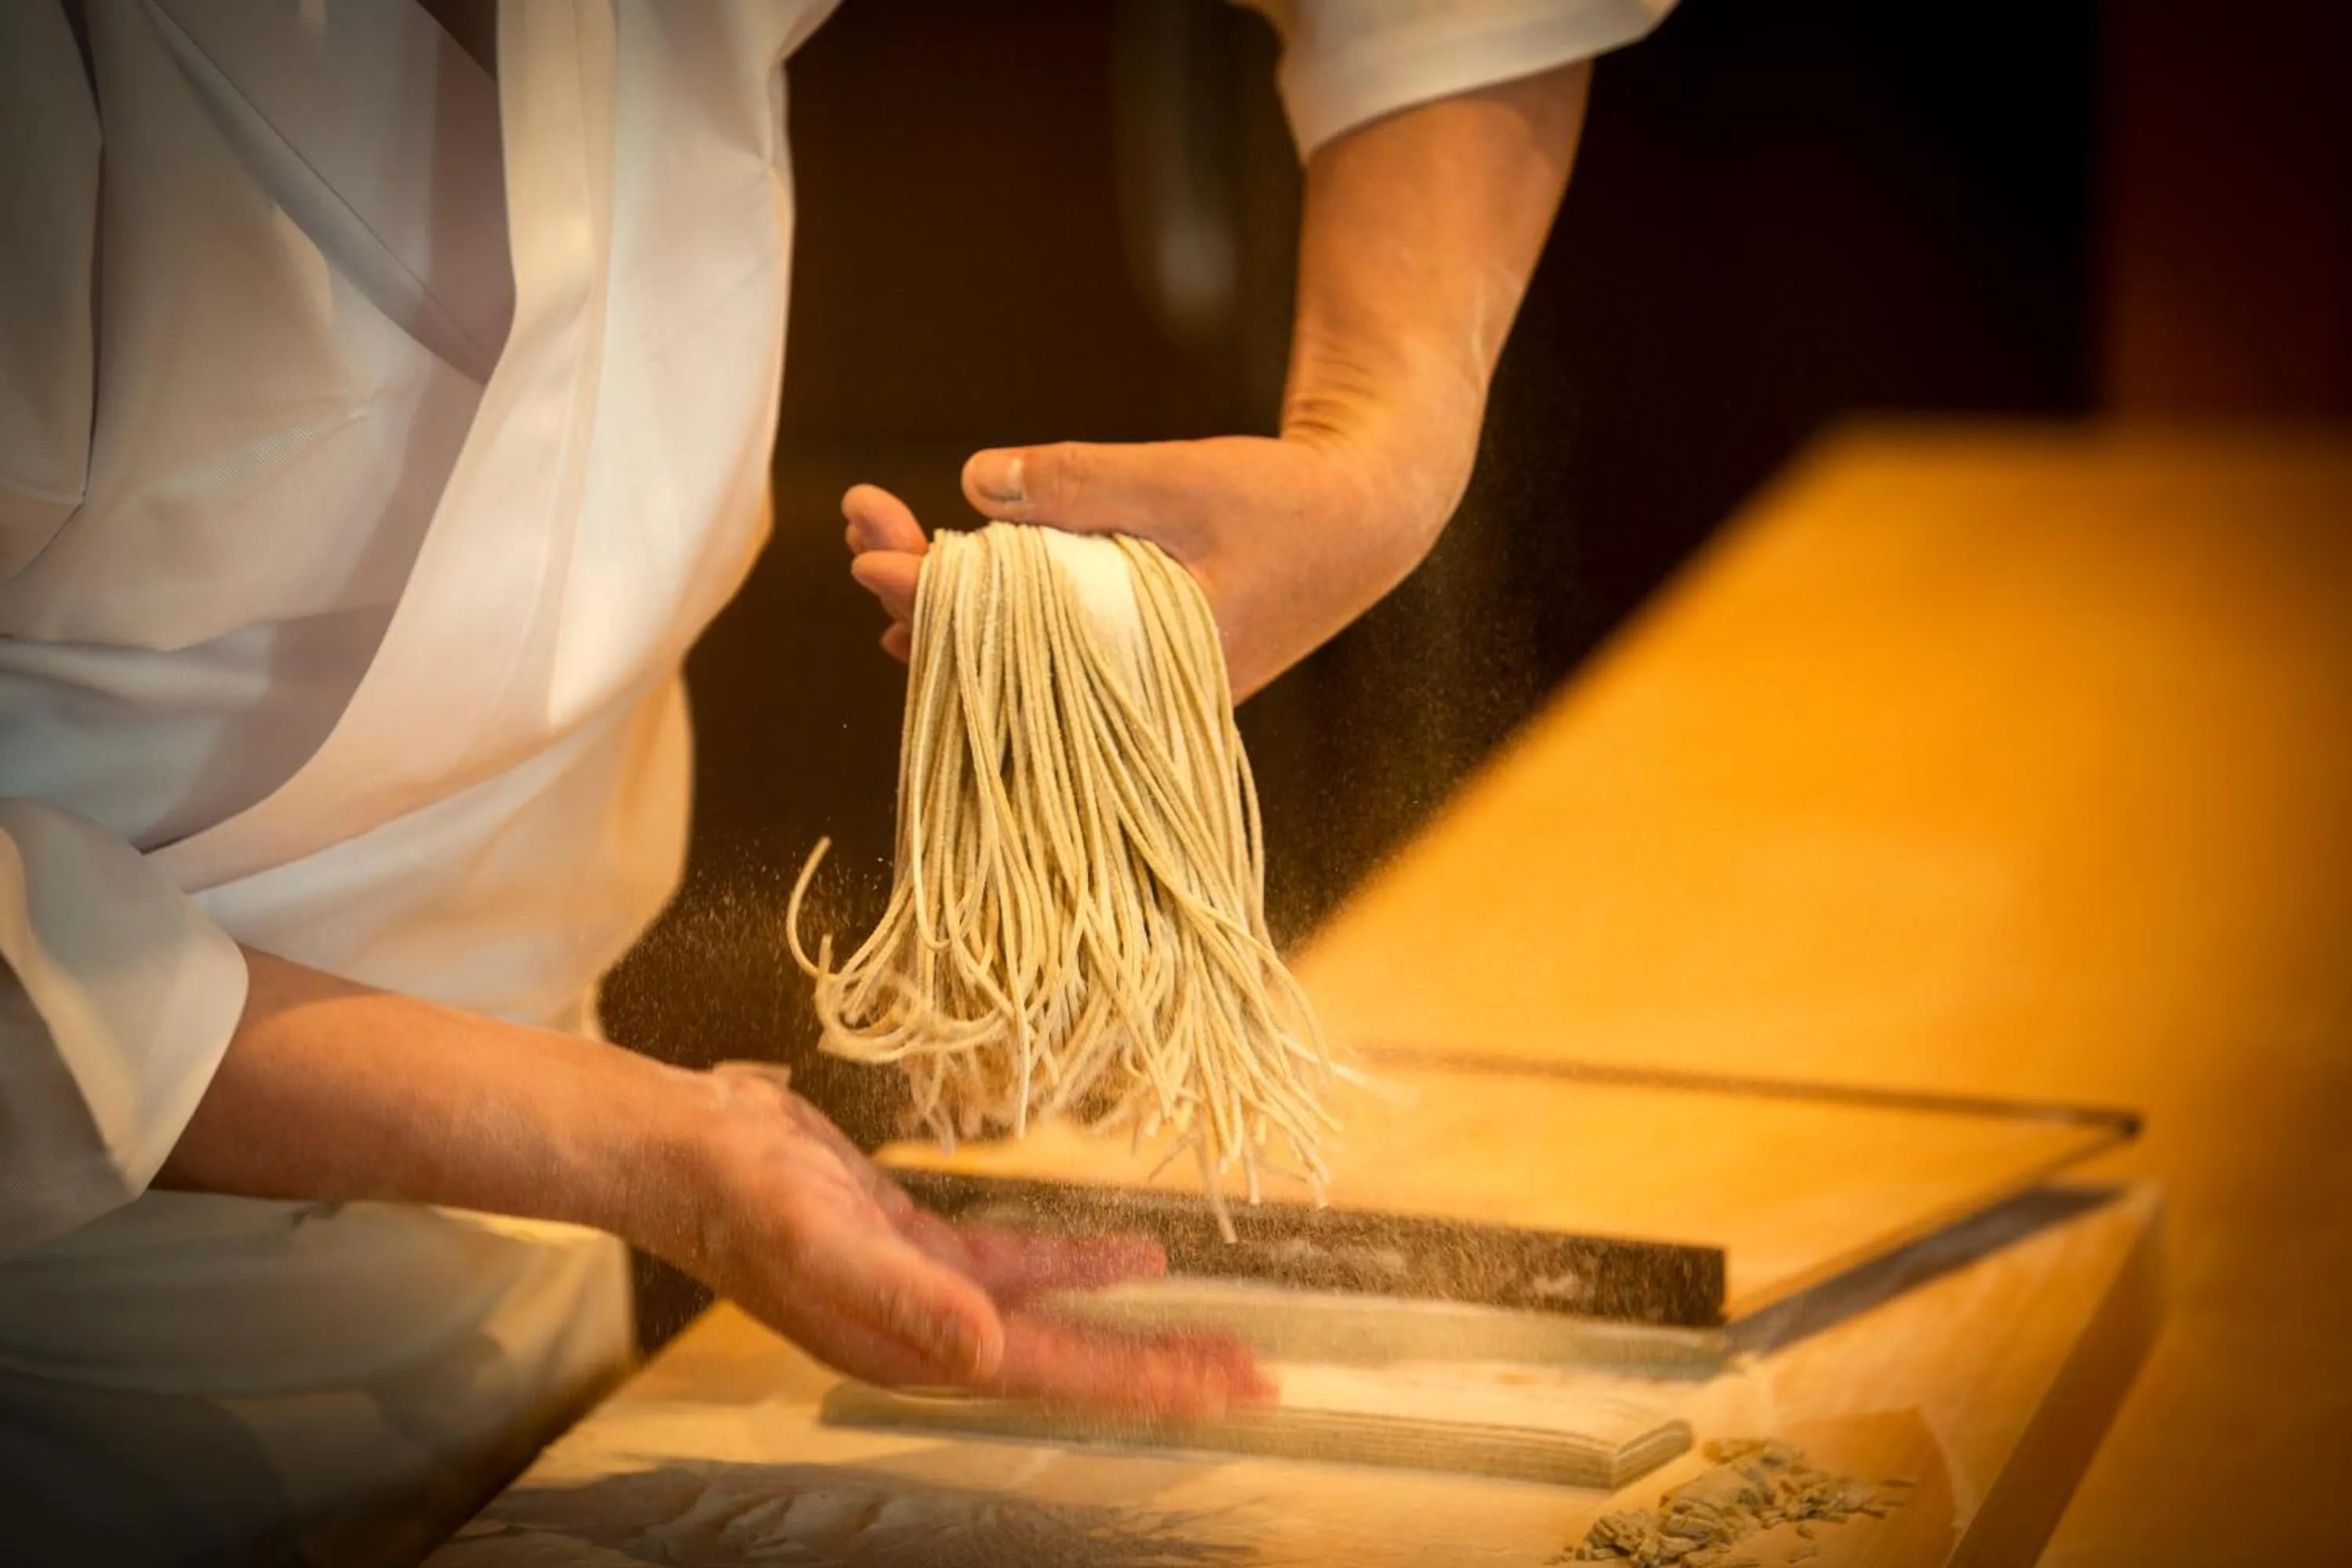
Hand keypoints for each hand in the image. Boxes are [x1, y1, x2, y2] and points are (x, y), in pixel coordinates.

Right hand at [675, 1063, 1268, 1417]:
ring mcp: (928, 1290)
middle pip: (1075, 1361)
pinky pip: (1022, 1266)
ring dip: (1133, 1324)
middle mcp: (932, 1334)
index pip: (1060, 1376)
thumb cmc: (741, 1199)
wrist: (681, 1148)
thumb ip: (909, 1298)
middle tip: (1254, 1377)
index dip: (1148, 1382)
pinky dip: (1079, 1264)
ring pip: (1059, 1318)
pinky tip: (1131, 1258)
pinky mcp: (919, 1241)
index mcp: (919, 1349)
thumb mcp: (827, 1244)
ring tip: (1211, 1334)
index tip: (1228, 1389)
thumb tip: (987, 1352)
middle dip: (1164, 1369)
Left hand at [843, 419, 1471, 699]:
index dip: (929, 596)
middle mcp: (1130, 700)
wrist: (1365, 526)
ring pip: (1015, 658)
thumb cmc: (1287, 504)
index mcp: (1145, 670)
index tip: (868, 551)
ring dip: (947, 595)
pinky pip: (1043, 650)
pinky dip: (993, 606)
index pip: (1006, 646)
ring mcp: (1131, 687)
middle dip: (917, 589)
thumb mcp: (1185, 480)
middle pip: (995, 662)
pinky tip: (947, 574)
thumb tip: (974, 485)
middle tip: (857, 513)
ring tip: (877, 530)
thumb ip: (1082, 482)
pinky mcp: (1134, 665)